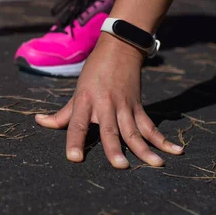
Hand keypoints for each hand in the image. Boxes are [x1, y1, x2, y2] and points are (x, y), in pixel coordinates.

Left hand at [35, 33, 183, 168]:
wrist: (118, 49)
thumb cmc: (93, 73)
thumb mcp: (76, 92)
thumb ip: (61, 113)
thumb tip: (39, 122)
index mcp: (85, 101)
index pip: (76, 124)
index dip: (74, 141)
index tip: (74, 158)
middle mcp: (105, 104)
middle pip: (109, 129)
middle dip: (114, 148)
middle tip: (120, 166)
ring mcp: (124, 106)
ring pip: (134, 130)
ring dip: (145, 149)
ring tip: (156, 164)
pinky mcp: (138, 106)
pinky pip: (151, 126)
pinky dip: (163, 140)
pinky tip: (176, 151)